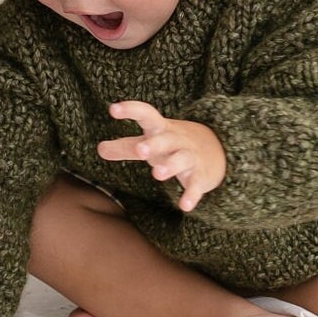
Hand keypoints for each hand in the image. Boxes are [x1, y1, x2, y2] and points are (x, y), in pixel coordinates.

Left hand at [96, 101, 224, 211]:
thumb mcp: (150, 142)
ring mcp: (190, 157)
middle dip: (153, 144)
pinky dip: (191, 195)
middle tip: (140, 151)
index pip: (146, 114)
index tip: (113, 109)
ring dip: (170, 166)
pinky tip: (184, 206)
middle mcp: (176, 140)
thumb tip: (100, 149)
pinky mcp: (201, 176)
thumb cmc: (172, 145)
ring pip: (181, 160)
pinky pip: (196, 185)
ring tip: (157, 174)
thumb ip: (126, 146)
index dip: (131, 110)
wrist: (218, 149)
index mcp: (160, 129)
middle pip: (165, 139)